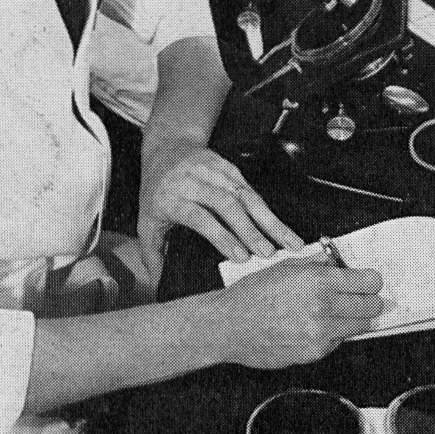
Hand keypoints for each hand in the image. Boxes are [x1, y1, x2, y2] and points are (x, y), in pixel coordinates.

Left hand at [138, 143, 306, 276]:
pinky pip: (251, 189)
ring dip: (269, 220)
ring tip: (288, 242)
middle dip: (251, 230)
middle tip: (268, 253)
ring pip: (246, 196)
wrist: (167, 148)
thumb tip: (157, 286)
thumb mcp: (146, 221)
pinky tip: (279, 226)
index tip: (240, 256)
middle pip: (228, 205)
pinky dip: (267, 209)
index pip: (200, 217)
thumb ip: (152, 254)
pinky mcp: (230, 167)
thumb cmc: (157, 190)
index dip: (221, 235)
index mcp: (171, 197)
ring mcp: (215, 172)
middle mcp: (194, 182)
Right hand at [211, 260, 389, 367]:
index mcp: (319, 280)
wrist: (229, 325)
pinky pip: (339, 341)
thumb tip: (338, 263)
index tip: (368, 283)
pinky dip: (334, 335)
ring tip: (338, 313)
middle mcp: (323, 306)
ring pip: (361, 326)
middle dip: (368, 301)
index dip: (371, 281)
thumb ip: (318, 264)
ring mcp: (320, 332)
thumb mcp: (286, 266)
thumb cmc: (253, 295)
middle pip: (372, 306)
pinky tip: (316, 327)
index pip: (370, 282)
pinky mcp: (314, 352)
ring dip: (354, 319)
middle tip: (358, 298)